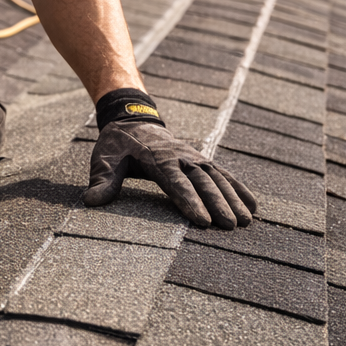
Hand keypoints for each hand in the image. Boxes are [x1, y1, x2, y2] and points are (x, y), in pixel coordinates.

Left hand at [83, 121, 255, 228]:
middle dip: (218, 204)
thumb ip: (103, 180)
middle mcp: (180, 156)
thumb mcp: (104, 159)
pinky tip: (253, 205)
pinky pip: (223, 173)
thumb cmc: (117, 145)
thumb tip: (92, 202)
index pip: (176, 182)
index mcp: (157, 158)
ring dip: (233, 198)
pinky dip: (239, 187)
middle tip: (230, 226)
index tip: (202, 221)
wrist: (132, 119)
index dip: (189, 201)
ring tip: (245, 221)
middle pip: (202, 181)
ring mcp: (193, 157)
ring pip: (217, 177)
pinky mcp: (200, 159)